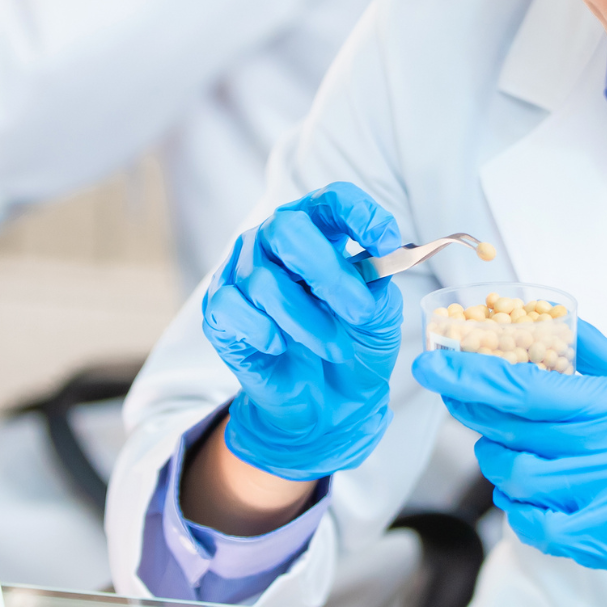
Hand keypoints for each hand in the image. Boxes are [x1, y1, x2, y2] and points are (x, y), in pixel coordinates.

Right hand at [202, 183, 404, 480]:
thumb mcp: (379, 319)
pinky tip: (282, 347)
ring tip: (335, 349)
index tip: (387, 243)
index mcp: (316, 230)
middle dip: (328, 273)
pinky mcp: (219, 311)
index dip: (358, 214)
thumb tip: (380, 266)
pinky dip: (265, 333)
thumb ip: (379, 289)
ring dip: (309, 322)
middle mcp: (273, 242)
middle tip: (359, 311)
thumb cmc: (351, 346)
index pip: (331, 201)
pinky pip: (233, 309)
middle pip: (287, 228)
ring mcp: (241, 274)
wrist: (324, 405)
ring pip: (266, 281)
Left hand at [411, 320, 606, 606]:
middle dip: (472, 409)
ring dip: (497, 458)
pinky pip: (535, 527)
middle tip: (457, 393)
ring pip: (516, 478)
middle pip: (510, 430)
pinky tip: (528, 493)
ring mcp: (606, 503)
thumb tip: (549, 322)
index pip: (524, 387)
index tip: (435, 363)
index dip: (470, 374)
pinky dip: (520, 508)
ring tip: (505, 445)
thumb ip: (599, 355)